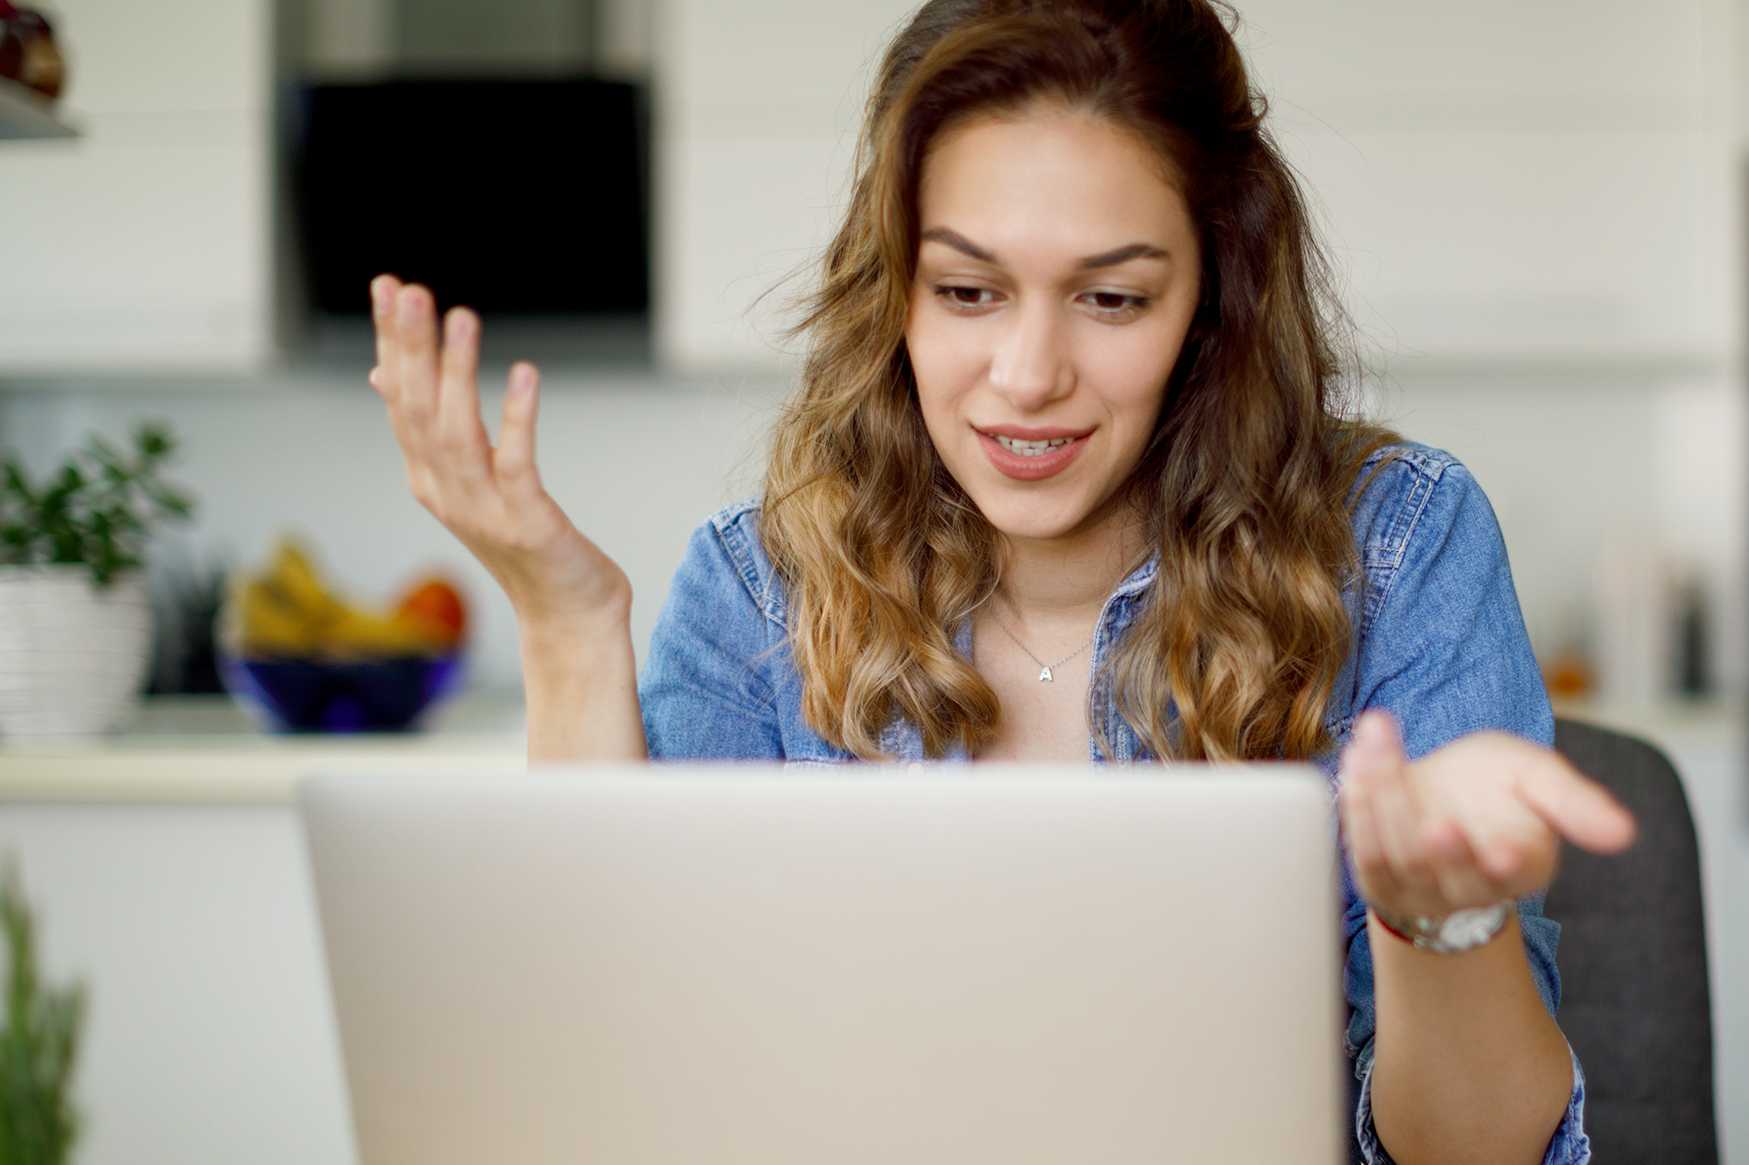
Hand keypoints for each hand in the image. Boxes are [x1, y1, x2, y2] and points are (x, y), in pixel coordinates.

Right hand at [367, 275, 630, 624]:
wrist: (567, 617)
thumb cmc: (525, 545)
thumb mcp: (470, 482)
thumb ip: (432, 431)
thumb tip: (385, 374)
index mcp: (429, 479)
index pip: (401, 399)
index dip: (394, 343)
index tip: (388, 286)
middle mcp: (446, 493)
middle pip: (418, 410)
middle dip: (412, 347)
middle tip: (407, 289)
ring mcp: (483, 510)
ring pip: (458, 432)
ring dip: (456, 372)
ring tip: (460, 317)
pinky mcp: (527, 522)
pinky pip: (516, 463)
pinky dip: (517, 417)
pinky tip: (524, 374)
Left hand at [1336, 709, 1637, 921]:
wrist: (1439, 791)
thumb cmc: (1495, 786)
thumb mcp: (1539, 780)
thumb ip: (1575, 804)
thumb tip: (1625, 834)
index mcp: (1514, 870)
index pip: (1508, 877)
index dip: (1504, 865)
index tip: (1503, 851)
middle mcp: (1462, 887)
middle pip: (1438, 863)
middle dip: (1424, 828)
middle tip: (1419, 795)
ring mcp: (1413, 884)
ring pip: (1392, 852)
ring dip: (1382, 794)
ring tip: (1378, 740)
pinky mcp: (1373, 871)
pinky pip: (1359, 843)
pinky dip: (1356, 800)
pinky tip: (1358, 756)